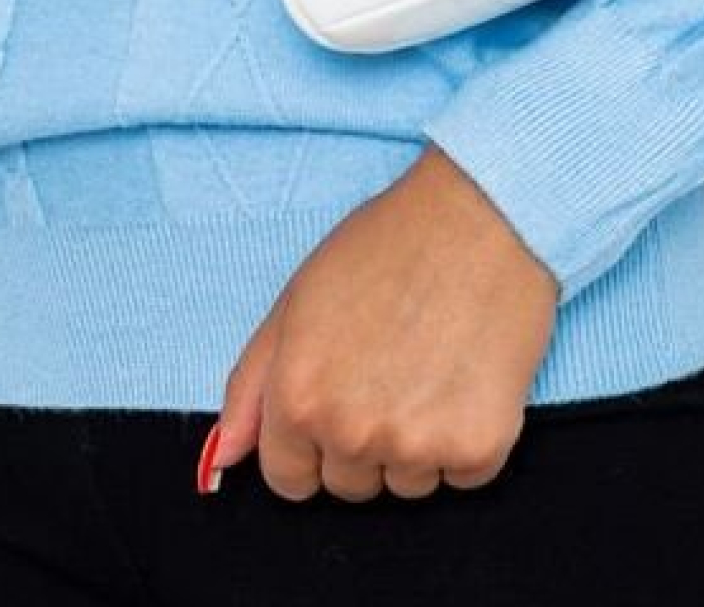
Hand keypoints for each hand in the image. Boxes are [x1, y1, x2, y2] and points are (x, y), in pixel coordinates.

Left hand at [202, 144, 560, 501]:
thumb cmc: (386, 246)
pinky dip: (469, 439)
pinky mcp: (478, 447)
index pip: (288, 480)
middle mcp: (350, 432)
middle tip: (390, 366)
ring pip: (407, 484)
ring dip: (418, 442)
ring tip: (431, 363)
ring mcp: (416, 445)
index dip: (310, 440)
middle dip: (363, 440)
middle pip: (349, 485)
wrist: (479, 218)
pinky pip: (463, 478)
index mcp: (297, 397)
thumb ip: (252, 384)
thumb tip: (223, 458)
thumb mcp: (298, 300)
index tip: (338, 398)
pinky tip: (469, 375)